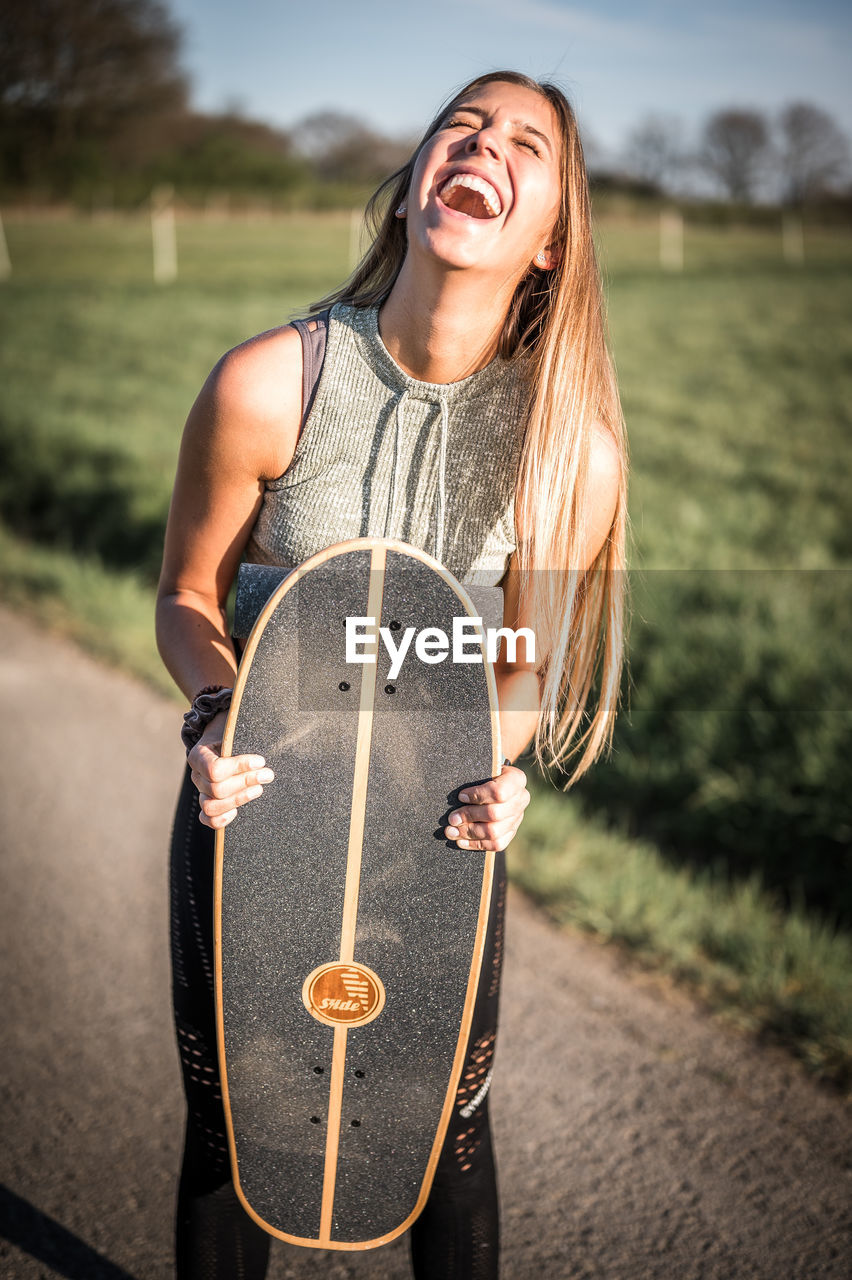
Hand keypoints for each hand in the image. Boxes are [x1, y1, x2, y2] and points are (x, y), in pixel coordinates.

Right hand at [188, 711, 274, 828]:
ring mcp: (201, 790)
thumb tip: (273, 731)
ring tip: (259, 789)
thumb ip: (245, 730)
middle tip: (268, 774)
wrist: (223, 735)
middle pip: (217, 789)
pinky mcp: (209, 802)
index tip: (261, 760)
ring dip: (239, 799)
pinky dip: (222, 819)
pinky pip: (207, 819)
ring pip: (211, 807)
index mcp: (199, 754)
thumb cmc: (233, 730)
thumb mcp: (236, 725)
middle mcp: (197, 774)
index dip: (240, 767)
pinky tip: (238, 811)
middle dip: (246, 782)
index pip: (215, 770)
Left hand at [444, 763, 529, 851]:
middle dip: (469, 817)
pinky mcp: (511, 832)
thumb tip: (458, 796)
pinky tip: (460, 841)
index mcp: (516, 779)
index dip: (478, 796)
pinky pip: (496, 844)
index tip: (460, 796)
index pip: (499, 792)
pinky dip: (475, 844)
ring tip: (451, 831)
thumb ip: (474, 776)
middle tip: (451, 818)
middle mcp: (521, 799)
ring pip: (494, 832)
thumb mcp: (483, 769)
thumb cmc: (484, 773)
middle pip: (495, 814)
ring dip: (469, 833)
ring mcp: (517, 818)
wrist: (496, 781)